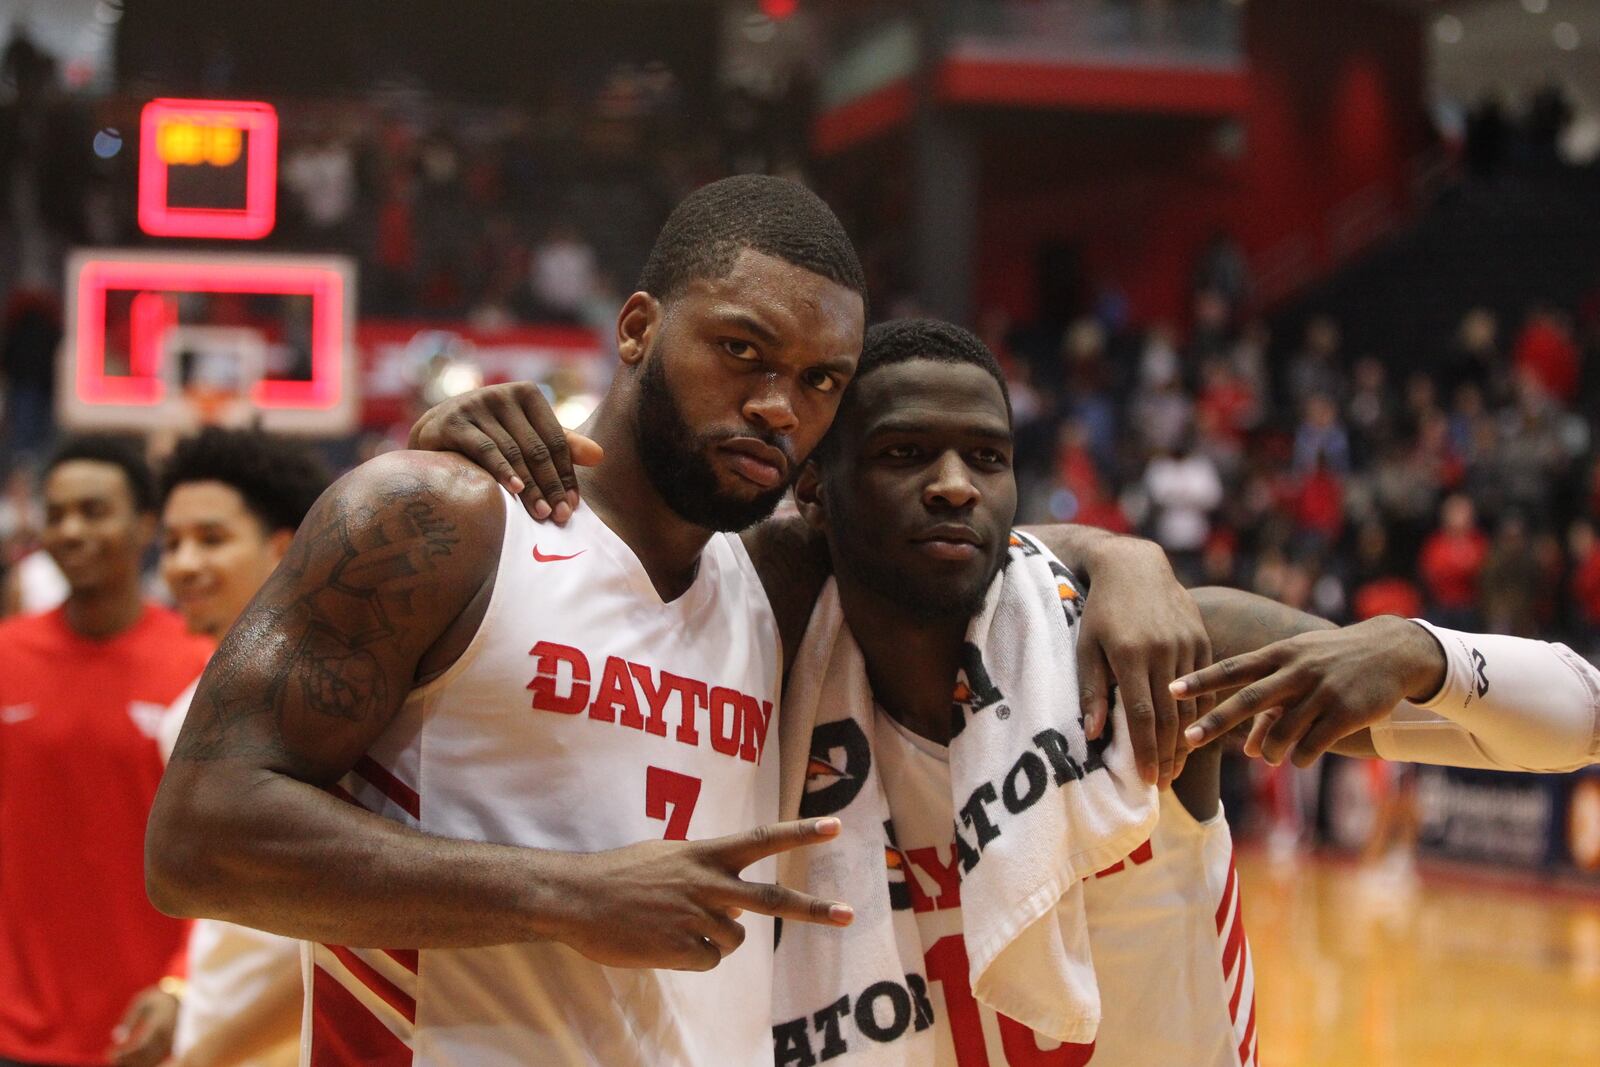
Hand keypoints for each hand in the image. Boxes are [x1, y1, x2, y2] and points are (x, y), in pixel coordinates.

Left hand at [107, 985, 178, 1066]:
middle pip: (144, 1055)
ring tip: (117, 1061)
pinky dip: (142, 1063)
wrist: (183, 999)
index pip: (140, 1043)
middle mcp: (167, 1035)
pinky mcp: (172, 1047)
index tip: (108, 1053)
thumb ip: (129, 1018)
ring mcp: (171, 1042)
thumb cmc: (157, 999)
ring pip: (150, 1060)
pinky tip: (130, 1062)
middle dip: (126, 1060)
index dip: (124, 1052)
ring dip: (133, 1064)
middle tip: (111, 1059)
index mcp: (159, 1022)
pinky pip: (156, 1060)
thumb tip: (116, 1037)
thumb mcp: (142, 1002)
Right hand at [409, 382, 603, 523]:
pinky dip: (502, 471)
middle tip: (560, 517)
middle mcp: (502, 394)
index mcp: (528, 394)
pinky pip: (485, 450)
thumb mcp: (525, 436)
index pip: (556, 440)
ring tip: (542, 514)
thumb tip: (600, 456)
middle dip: (551, 486)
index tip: (572, 506)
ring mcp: (475, 405)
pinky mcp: (452, 422)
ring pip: (514, 452)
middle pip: (537, 448)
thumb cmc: (489, 437)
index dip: (566, 474)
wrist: (432, 434)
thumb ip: (561, 445)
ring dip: (531, 486)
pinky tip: (514, 491)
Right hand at [554, 818, 852, 971]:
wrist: (577, 897)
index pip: (761, 840)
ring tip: (674, 925)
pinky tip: (664, 943)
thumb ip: (703, 870)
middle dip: (813, 909)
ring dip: (714, 937)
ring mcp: (698, 917)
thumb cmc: (619, 874)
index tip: (835, 827)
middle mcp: (708, 883)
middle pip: (773, 899)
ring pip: (735, 938)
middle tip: (848, 914)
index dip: (799, 834)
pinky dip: (693, 957)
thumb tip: (732, 899)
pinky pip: (709, 960)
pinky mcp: (683, 948)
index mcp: (704, 853)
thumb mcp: (667, 856)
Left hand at [1076, 538, 1211, 788]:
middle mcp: (1162, 651)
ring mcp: (1186, 644)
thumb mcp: (1086, 646)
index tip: (1149, 781)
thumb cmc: (1101, 611)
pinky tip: (1192, 732)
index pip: (1141, 716)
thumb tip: (1093, 735)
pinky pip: (1205, 685)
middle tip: (1165, 784)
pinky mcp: (1201, 639)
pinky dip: (1199, 712)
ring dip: (1186, 739)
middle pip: (1170, 716)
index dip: (1146, 752)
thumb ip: (1091, 690)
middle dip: (1168, 755)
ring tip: (1176, 765)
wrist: (1134, 568)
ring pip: (1191, 704)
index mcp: (1130, 655)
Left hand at [1173, 615, 1445, 766]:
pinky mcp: (1346, 712)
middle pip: (1248, 698)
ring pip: (1281, 733)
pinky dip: (1300, 757)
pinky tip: (1302, 757)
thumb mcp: (1299, 668)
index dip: (1200, 679)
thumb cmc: (1333, 662)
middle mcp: (1296, 670)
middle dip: (1214, 720)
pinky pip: (1311, 746)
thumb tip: (1246, 749)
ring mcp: (1321, 691)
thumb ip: (1270, 704)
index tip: (1169, 689)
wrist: (1393, 652)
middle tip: (1187, 739)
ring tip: (1268, 756)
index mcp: (1279, 654)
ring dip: (1268, 752)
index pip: (1232, 667)